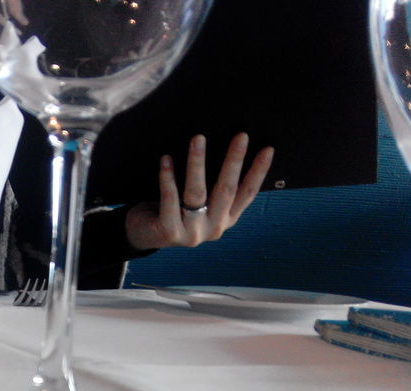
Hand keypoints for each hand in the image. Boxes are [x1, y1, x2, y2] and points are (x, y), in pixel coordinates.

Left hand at [124, 133, 273, 250]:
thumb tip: (230, 149)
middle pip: (226, 191)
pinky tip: (166, 159)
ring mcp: (191, 233)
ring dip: (197, 163)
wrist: (142, 235)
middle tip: (241, 136)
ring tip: (198, 138)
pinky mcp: (169, 232)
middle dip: (234, 161)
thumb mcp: (200, 202)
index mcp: (225, 220)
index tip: (268, 149)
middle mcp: (213, 228)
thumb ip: (214, 187)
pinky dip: (168, 178)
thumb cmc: (174, 209)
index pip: (246, 194)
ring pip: (197, 193)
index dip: (258, 172)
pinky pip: (170, 200)